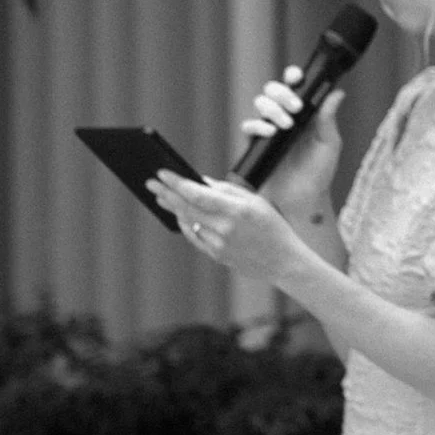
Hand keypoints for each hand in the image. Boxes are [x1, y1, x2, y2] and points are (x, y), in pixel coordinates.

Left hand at [148, 174, 305, 288]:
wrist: (283, 261)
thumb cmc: (273, 226)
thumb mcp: (255, 201)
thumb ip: (227, 190)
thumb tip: (201, 182)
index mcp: (237, 210)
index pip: (198, 194)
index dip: (177, 183)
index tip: (162, 173)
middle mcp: (225, 228)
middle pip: (186, 208)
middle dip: (166, 193)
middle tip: (151, 183)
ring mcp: (219, 244)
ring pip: (187, 222)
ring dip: (172, 208)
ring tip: (161, 196)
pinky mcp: (216, 255)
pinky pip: (194, 236)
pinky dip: (185, 223)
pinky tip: (178, 215)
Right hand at [236, 72, 344, 224]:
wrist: (303, 201)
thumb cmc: (319, 173)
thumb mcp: (329, 144)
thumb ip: (328, 118)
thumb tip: (337, 92)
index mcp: (303, 114)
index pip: (294, 87)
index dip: (292, 77)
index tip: (296, 78)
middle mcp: (284, 118)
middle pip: (272, 91)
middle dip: (281, 93)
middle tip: (295, 107)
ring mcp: (268, 130)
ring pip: (260, 104)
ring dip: (272, 109)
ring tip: (286, 125)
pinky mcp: (256, 145)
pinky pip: (249, 127)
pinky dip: (257, 126)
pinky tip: (270, 133)